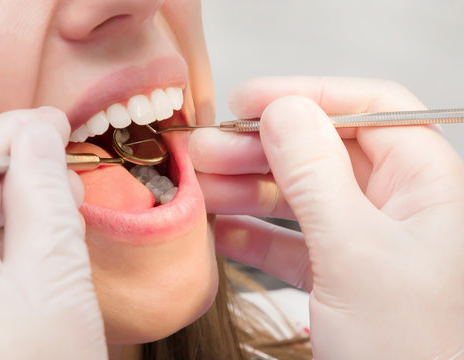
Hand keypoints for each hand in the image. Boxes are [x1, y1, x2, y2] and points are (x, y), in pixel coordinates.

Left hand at [0, 108, 106, 359]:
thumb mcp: (54, 280)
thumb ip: (43, 198)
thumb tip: (39, 134)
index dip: (15, 132)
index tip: (58, 119)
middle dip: (18, 164)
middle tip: (69, 161)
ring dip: (18, 197)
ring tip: (63, 195)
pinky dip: (12, 232)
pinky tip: (41, 234)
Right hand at [189, 77, 463, 358]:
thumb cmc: (411, 351)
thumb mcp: (355, 254)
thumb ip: (316, 176)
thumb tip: (282, 112)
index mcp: (427, 184)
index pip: (368, 110)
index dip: (305, 97)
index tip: (246, 101)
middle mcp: (401, 206)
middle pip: (324, 153)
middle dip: (260, 148)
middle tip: (206, 148)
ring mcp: (370, 242)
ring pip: (303, 197)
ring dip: (249, 189)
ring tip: (203, 186)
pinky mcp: (344, 277)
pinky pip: (296, 242)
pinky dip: (258, 234)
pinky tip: (226, 231)